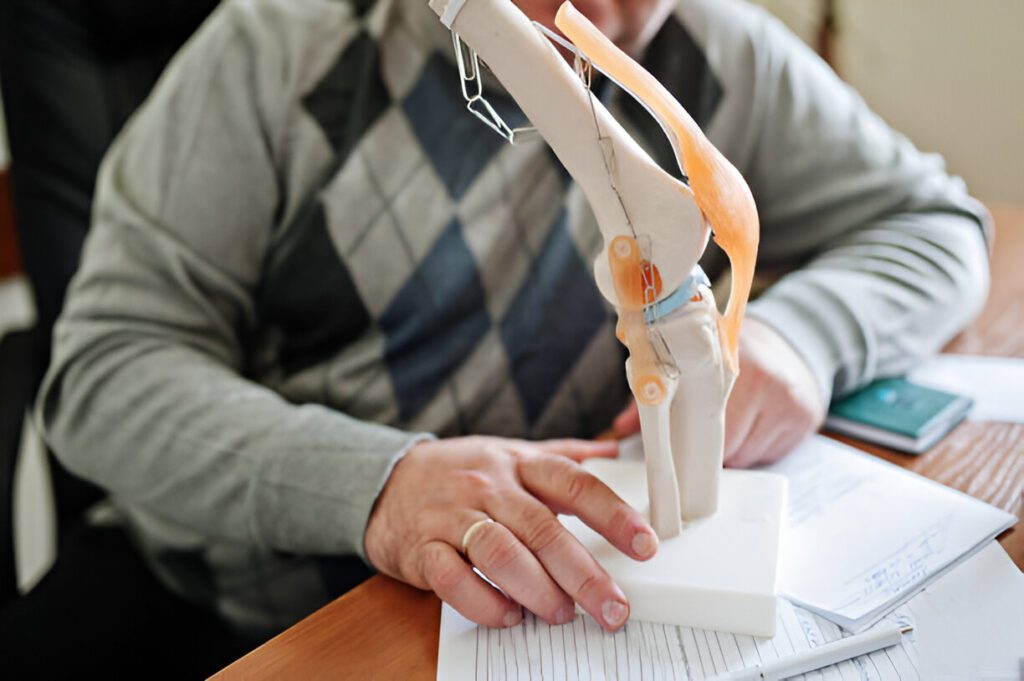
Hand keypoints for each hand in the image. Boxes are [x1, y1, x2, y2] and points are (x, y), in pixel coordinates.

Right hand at [364, 436, 658, 631]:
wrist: (385, 480)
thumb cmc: (460, 471)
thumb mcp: (512, 453)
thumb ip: (562, 454)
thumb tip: (614, 451)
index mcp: (518, 463)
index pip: (574, 484)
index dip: (613, 513)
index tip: (646, 544)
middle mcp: (488, 486)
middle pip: (542, 528)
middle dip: (584, 573)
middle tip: (613, 607)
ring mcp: (453, 516)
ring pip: (500, 553)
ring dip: (537, 590)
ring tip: (562, 613)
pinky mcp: (422, 549)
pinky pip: (453, 578)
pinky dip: (484, 602)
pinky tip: (508, 615)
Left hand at [612, 317, 824, 466]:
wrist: (799, 338)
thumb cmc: (742, 350)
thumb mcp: (702, 355)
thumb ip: (662, 387)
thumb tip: (624, 424)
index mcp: (731, 360)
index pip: (700, 413)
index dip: (683, 433)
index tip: (670, 447)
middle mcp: (764, 381)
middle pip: (722, 441)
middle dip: (705, 447)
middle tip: (696, 438)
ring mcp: (787, 402)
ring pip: (744, 454)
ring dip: (730, 451)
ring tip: (730, 425)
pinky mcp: (806, 419)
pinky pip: (767, 455)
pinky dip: (754, 450)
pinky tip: (754, 427)